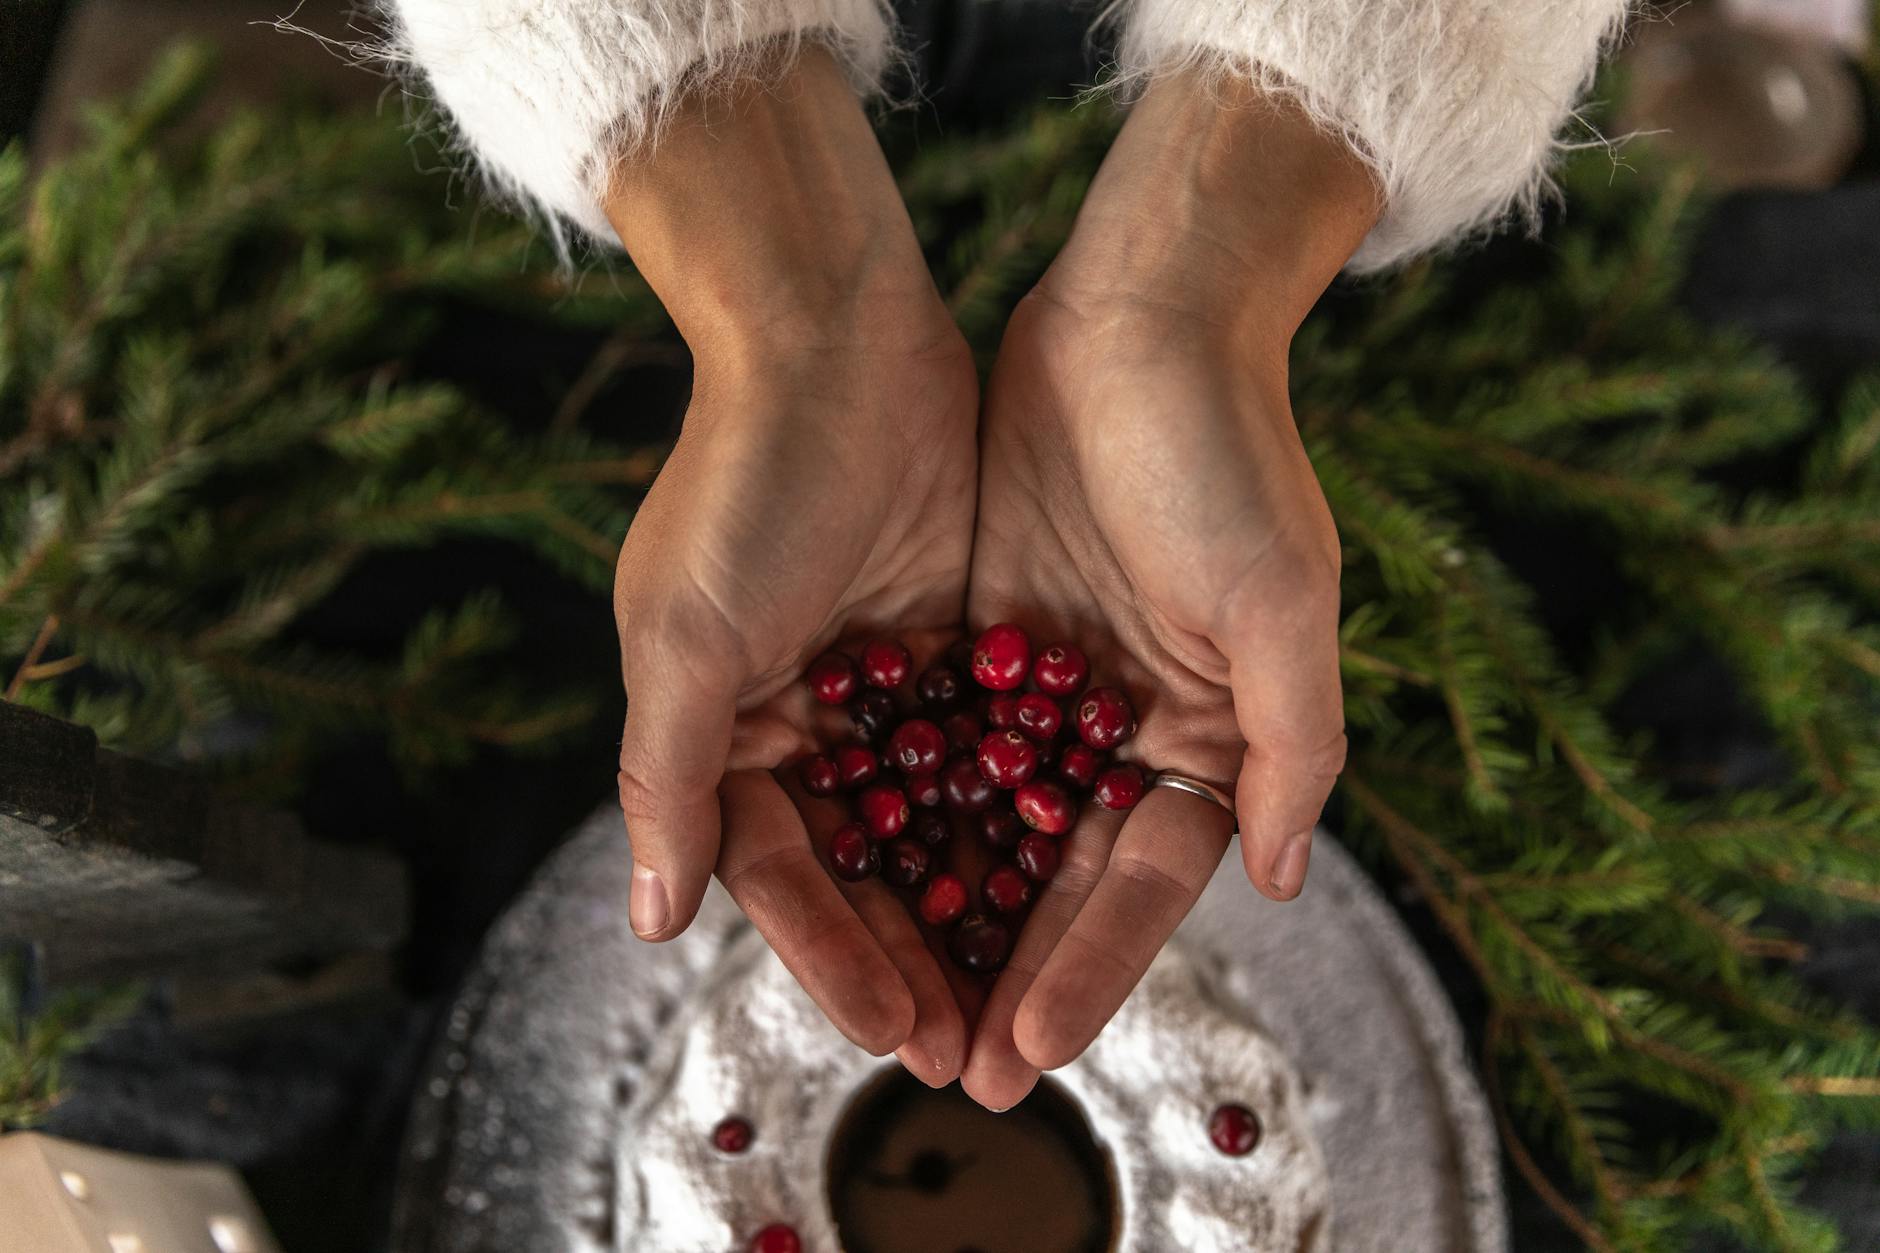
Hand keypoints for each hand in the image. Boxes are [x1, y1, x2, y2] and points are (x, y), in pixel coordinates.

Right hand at [607, 51, 977, 1080]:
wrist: (834, 332)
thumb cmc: (746, 484)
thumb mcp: (688, 638)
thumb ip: (672, 780)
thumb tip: (653, 921)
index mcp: (729, 730)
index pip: (783, 875)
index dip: (836, 958)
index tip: (899, 1032)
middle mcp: (807, 720)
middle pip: (869, 870)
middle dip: (920, 960)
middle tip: (979, 1055)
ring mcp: (888, 686)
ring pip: (940, 826)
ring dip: (979, 912)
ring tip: (1031, 998)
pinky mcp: (959, 644)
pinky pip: (996, 754)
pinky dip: (1024, 817)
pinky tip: (1070, 882)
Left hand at [960, 75, 1380, 1108]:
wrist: (1141, 310)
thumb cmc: (1224, 450)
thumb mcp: (1279, 597)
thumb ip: (1290, 740)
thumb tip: (1285, 878)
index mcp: (1207, 730)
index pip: (1145, 880)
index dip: (1091, 967)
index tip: (1032, 1046)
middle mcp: (1127, 721)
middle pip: (1058, 873)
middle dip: (1007, 967)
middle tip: (952, 1069)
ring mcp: (1049, 682)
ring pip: (988, 823)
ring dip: (945, 910)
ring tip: (893, 1001)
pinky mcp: (982, 632)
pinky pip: (935, 741)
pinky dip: (903, 808)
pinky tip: (852, 877)